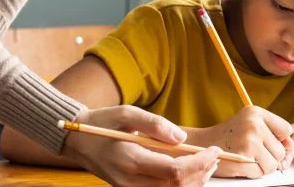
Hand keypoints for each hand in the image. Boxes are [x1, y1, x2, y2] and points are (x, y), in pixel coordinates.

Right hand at [66, 105, 220, 185]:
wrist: (78, 141)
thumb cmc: (103, 123)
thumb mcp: (127, 113)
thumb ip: (155, 124)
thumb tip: (181, 138)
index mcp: (130, 159)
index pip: (174, 171)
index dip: (199, 163)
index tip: (214, 151)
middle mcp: (130, 180)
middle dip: (201, 173)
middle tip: (215, 158)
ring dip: (194, 182)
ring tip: (207, 165)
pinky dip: (180, 185)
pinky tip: (190, 173)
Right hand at [196, 106, 292, 178]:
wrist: (202, 143)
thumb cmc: (230, 135)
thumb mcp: (251, 125)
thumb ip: (273, 133)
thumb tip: (290, 145)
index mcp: (256, 113)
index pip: (286, 130)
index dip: (278, 140)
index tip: (264, 141)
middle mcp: (254, 125)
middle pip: (281, 151)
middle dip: (269, 156)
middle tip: (251, 151)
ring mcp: (248, 142)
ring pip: (272, 165)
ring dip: (261, 166)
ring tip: (246, 157)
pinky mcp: (243, 159)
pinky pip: (259, 173)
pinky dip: (251, 173)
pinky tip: (241, 163)